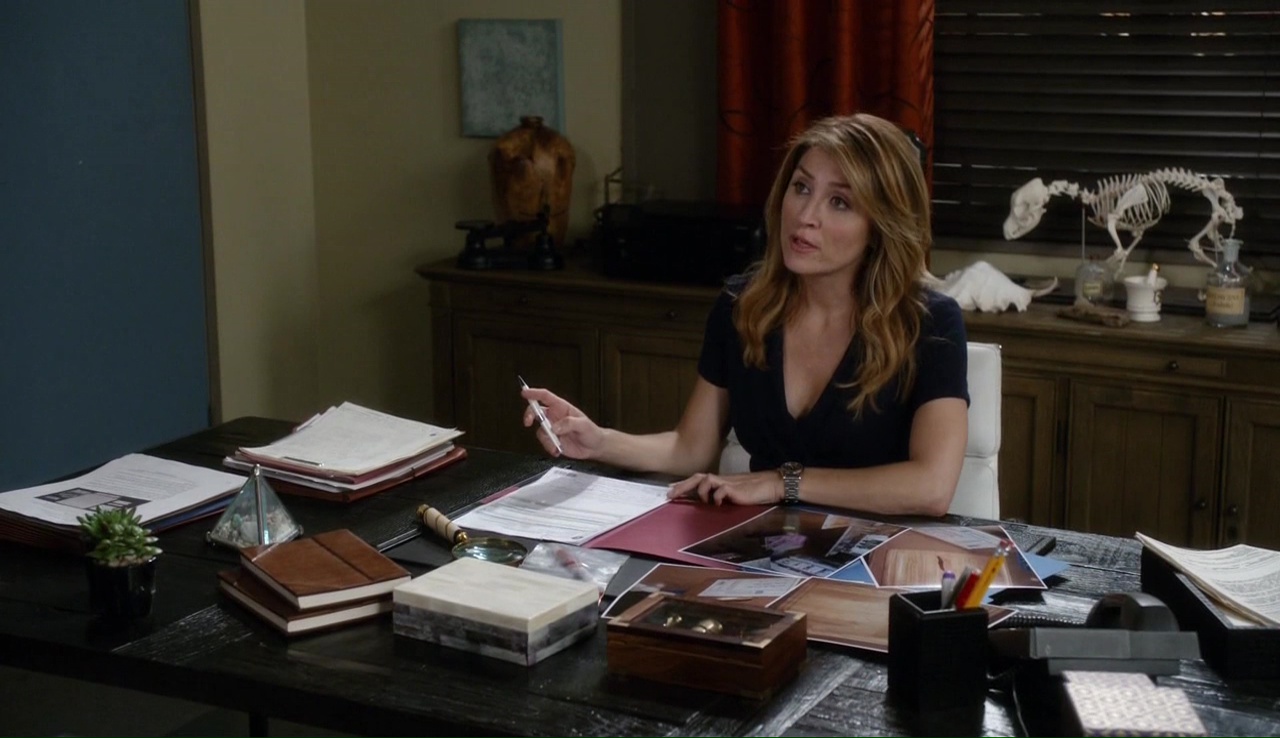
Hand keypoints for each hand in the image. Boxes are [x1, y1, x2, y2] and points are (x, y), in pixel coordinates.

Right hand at [520, 386, 603, 459]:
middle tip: (528, 422)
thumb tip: (555, 427)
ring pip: (540, 430)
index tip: (524, 393)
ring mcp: (553, 429)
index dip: (534, 393)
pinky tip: (558, 450)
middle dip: (530, 415)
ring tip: (557, 445)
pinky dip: (549, 447)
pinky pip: (544, 442)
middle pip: (536, 411)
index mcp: (562, 407)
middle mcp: (555, 417)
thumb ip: (569, 423)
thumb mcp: (584, 425)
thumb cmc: (592, 432)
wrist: (595, 448)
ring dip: (546, 439)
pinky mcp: (553, 440)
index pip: (546, 397)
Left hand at [666, 470, 782, 505]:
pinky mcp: (736, 489)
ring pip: (706, 479)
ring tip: (701, 500)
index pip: (699, 479)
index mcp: (721, 481)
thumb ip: (724, 497)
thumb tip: (711, 505)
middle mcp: (722, 480)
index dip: (685, 484)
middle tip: (670, 495)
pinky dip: (716, 497)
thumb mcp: (737, 494)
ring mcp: (729, 483)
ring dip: (700, 490)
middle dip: (683, 486)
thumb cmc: (757, 490)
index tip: (671, 491)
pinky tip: (717, 504)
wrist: (773, 485)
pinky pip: (720, 490)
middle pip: (698, 477)